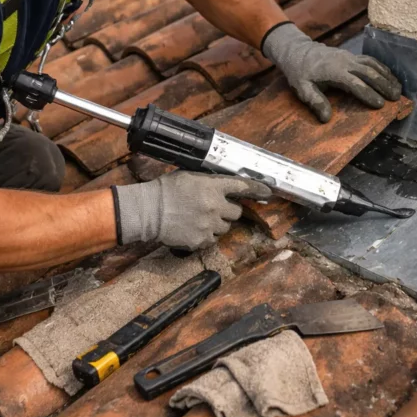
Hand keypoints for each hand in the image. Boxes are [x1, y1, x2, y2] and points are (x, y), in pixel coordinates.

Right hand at [113, 171, 271, 249]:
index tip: (268, 192)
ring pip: (225, 227)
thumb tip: (223, 185)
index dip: (258, 190)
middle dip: (228, 210)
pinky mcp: (201, 240)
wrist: (148, 211)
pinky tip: (193, 228)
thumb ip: (209, 181)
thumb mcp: (190, 176)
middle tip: (213, 208)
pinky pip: (212, 240)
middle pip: (236, 212)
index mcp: (212, 186)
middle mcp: (215, 206)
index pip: (243, 187)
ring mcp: (209, 225)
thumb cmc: (166, 190)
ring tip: (199, 219)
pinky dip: (206, 236)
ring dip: (217, 224)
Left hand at [262, 23, 402, 122]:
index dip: (368, 94)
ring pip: (372, 64)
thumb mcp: (302, 88)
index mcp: (333, 71)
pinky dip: (382, 68)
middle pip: (369, 72)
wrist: (298, 52)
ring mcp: (349, 57)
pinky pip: (370, 61)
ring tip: (398, 90)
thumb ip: (315, 102)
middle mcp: (345, 62)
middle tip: (396, 98)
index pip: (355, 83)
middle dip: (384, 85)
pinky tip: (390, 77)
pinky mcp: (352, 56)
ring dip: (386, 76)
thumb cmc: (300, 72)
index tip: (380, 105)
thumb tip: (326, 118)